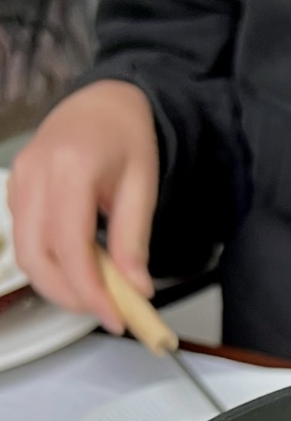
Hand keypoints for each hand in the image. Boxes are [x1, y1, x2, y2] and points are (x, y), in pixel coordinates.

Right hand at [7, 80, 158, 332]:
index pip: (71, 247)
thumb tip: (137, 290)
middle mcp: (35, 175)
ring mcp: (19, 180)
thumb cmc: (127, 139)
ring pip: (25, 252)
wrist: (104, 101)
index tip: (115, 319)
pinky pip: (24, 238)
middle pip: (36, 255)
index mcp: (70, 170)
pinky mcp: (16, 188)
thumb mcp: (143, 188)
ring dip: (57, 284)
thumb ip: (135, 241)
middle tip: (106, 312)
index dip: (90, 292)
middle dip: (69, 295)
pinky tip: (79, 269)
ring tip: (96, 294)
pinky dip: (49, 264)